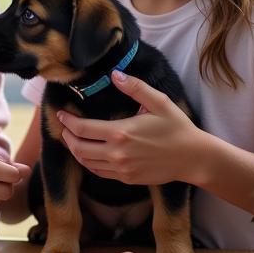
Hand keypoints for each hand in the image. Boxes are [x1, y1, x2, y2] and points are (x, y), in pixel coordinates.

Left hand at [58, 71, 205, 185]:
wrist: (192, 158)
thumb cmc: (176, 127)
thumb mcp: (159, 102)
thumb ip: (135, 88)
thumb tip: (115, 74)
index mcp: (121, 133)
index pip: (83, 129)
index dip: (67, 122)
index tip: (61, 114)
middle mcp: (117, 154)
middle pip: (78, 147)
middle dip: (67, 136)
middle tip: (64, 127)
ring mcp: (121, 169)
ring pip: (86, 162)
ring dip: (75, 150)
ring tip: (72, 139)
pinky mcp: (126, 178)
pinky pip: (99, 172)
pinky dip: (88, 162)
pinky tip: (88, 153)